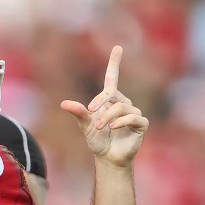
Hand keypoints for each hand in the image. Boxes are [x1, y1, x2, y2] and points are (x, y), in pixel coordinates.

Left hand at [61, 46, 148, 165]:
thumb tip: (64, 103)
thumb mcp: (85, 126)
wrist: (108, 157)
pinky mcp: (141, 124)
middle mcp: (124, 102)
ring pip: (121, 106)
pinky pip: (133, 117)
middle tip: (91, 113)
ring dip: (107, 117)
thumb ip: (78, 113)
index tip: (118, 47)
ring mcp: (134, 112)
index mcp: (110, 100)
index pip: (112, 78)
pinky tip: (113, 128)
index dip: (115, 63)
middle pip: (112, 94)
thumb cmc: (97, 140)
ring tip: (99, 128)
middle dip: (100, 102)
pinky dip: (121, 121)